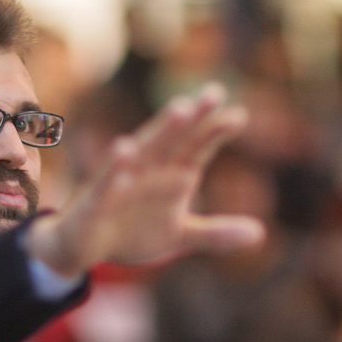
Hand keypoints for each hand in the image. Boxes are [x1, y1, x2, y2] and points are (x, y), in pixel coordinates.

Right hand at [27, 84, 264, 276]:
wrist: (82, 247)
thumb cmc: (131, 230)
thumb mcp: (179, 235)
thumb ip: (215, 232)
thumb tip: (260, 234)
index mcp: (170, 174)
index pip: (196, 147)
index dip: (215, 131)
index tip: (240, 115)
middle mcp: (148, 169)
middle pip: (174, 139)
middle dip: (193, 118)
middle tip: (213, 94)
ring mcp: (121, 180)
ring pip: (144, 151)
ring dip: (161, 130)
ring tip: (181, 110)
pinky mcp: (96, 199)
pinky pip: (107, 182)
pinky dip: (117, 168)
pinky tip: (125, 149)